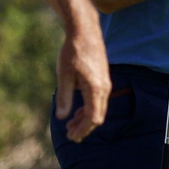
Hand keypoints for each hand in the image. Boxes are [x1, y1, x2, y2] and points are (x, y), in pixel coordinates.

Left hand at [55, 13, 109, 142]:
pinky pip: (98, 100)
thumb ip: (65, 97)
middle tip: (69, 135)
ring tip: (71, 126)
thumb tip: (63, 117)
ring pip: (98, 109)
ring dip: (86, 119)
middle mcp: (104, 88)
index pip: (93, 118)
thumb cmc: (72, 51)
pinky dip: (89, 109)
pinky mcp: (102, 79)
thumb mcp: (63, 74)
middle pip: (98, 116)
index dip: (83, 130)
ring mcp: (105, 83)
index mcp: (95, 89)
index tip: (71, 137)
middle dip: (84, 128)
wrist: (84, 31)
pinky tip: (77, 111)